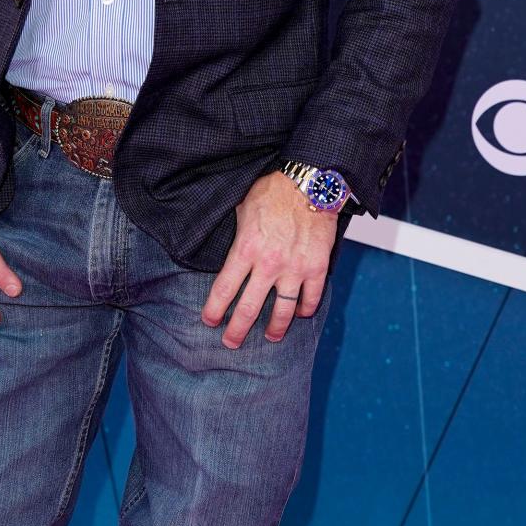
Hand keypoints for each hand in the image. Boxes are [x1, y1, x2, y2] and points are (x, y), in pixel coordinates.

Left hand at [201, 168, 335, 347]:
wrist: (309, 182)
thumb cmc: (273, 191)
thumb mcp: (242, 209)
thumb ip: (235, 235)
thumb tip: (223, 250)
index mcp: (246, 248)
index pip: (224, 289)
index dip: (214, 310)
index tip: (209, 321)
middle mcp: (268, 264)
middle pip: (249, 308)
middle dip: (237, 330)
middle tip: (231, 343)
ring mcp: (294, 269)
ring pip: (282, 312)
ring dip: (275, 328)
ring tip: (270, 336)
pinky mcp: (316, 267)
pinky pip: (311, 298)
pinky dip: (305, 310)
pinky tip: (300, 314)